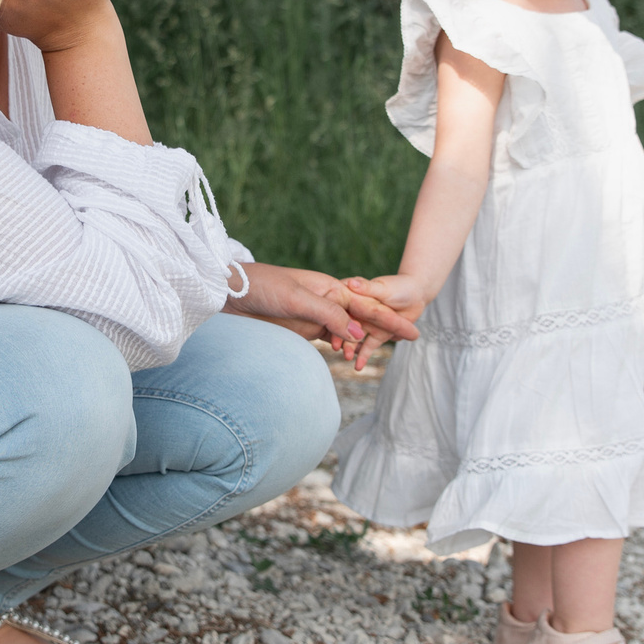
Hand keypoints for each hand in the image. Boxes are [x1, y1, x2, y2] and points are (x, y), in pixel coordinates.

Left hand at [226, 263, 419, 369]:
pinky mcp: (301, 329)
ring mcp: (315, 316)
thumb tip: (357, 333)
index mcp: (331, 288)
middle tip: (414, 337)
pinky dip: (341, 346)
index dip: (390, 319)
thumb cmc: (262, 288)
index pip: (367, 307)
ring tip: (380, 353)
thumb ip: (328, 315)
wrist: (229, 294)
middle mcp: (327, 301)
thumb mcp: (296, 299)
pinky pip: (328, 338)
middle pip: (363, 319)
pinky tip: (347, 355)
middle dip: (386, 329)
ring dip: (362, 342)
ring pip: (347, 332)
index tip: (412, 330)